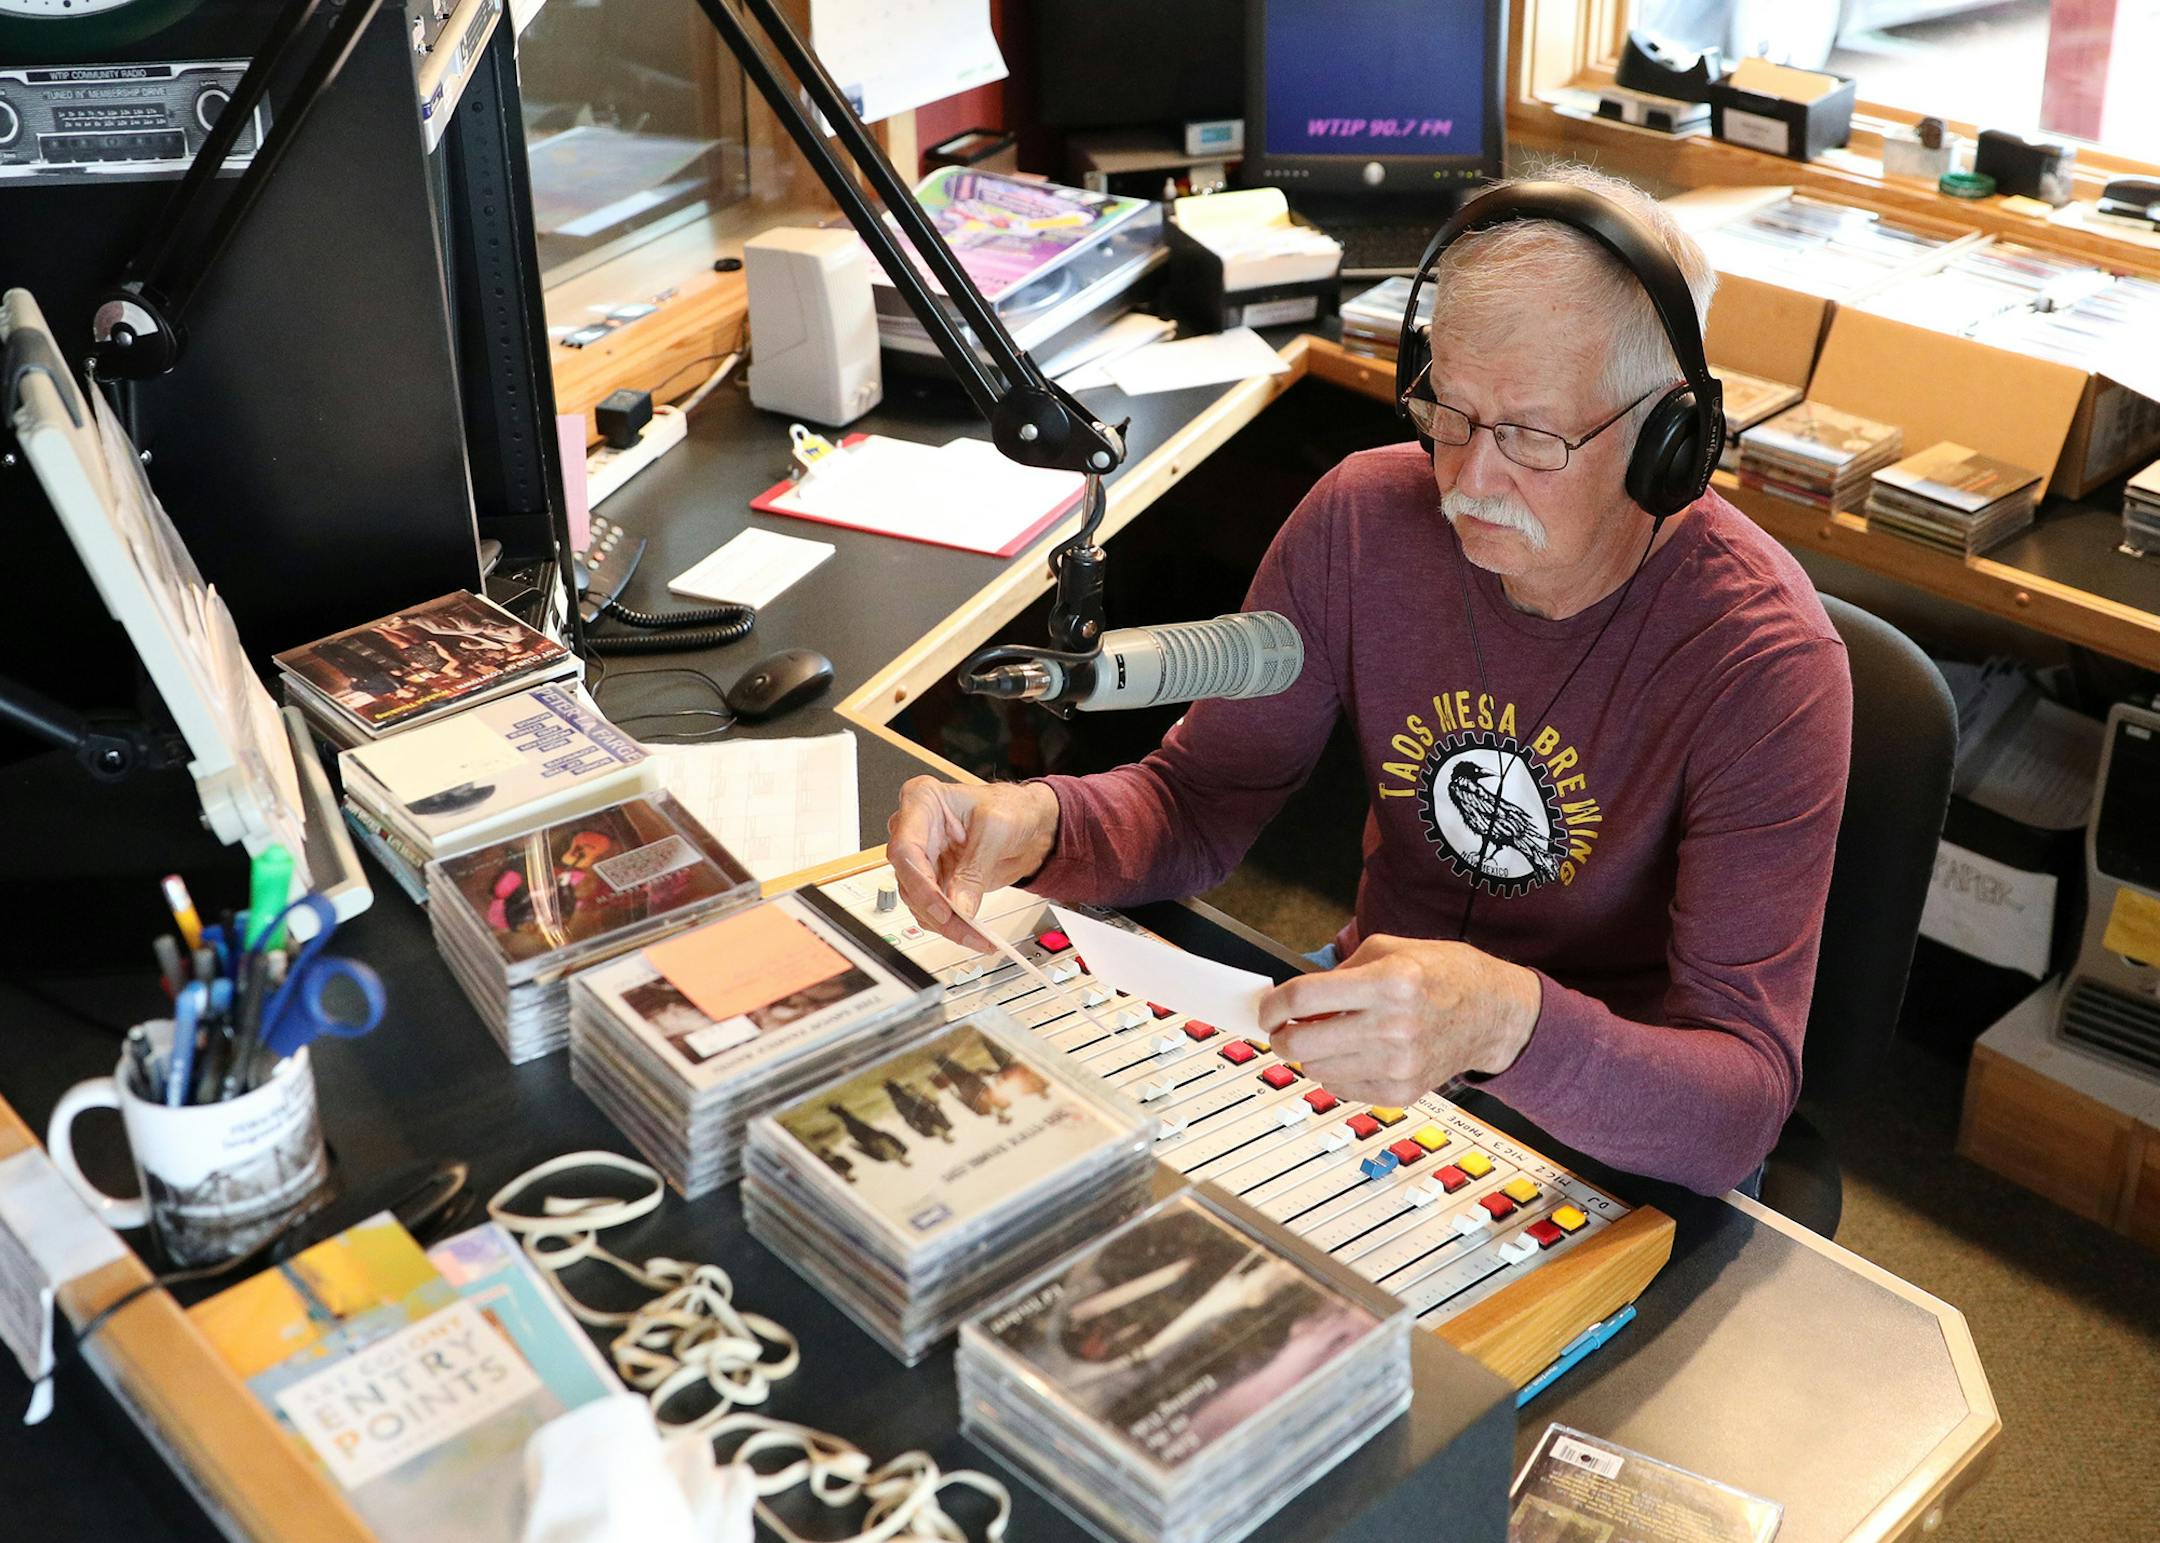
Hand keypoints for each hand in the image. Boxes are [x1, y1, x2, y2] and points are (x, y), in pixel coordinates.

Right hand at [886, 777, 1060, 945]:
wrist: (1029, 823)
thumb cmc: (1012, 807)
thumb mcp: (997, 830)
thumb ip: (975, 869)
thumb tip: (958, 906)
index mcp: (923, 801)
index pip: (906, 848)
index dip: (920, 884)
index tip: (942, 909)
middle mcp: (916, 830)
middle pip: (909, 879)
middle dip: (936, 911)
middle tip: (966, 929)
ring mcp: (924, 857)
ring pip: (917, 900)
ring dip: (944, 924)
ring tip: (975, 935)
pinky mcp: (935, 880)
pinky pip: (932, 909)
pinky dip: (950, 925)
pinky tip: (971, 932)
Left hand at [1256, 935, 1540, 1106]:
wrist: (1496, 1013)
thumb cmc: (1446, 974)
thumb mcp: (1391, 949)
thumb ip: (1340, 973)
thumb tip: (1296, 1000)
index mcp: (1389, 982)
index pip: (1304, 997)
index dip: (1273, 1005)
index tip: (1266, 1009)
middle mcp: (1393, 1026)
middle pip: (1302, 1041)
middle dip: (1280, 1036)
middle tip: (1280, 1029)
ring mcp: (1399, 1064)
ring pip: (1317, 1069)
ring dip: (1309, 1054)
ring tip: (1324, 1037)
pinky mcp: (1403, 1091)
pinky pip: (1342, 1088)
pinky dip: (1334, 1072)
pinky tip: (1349, 1053)